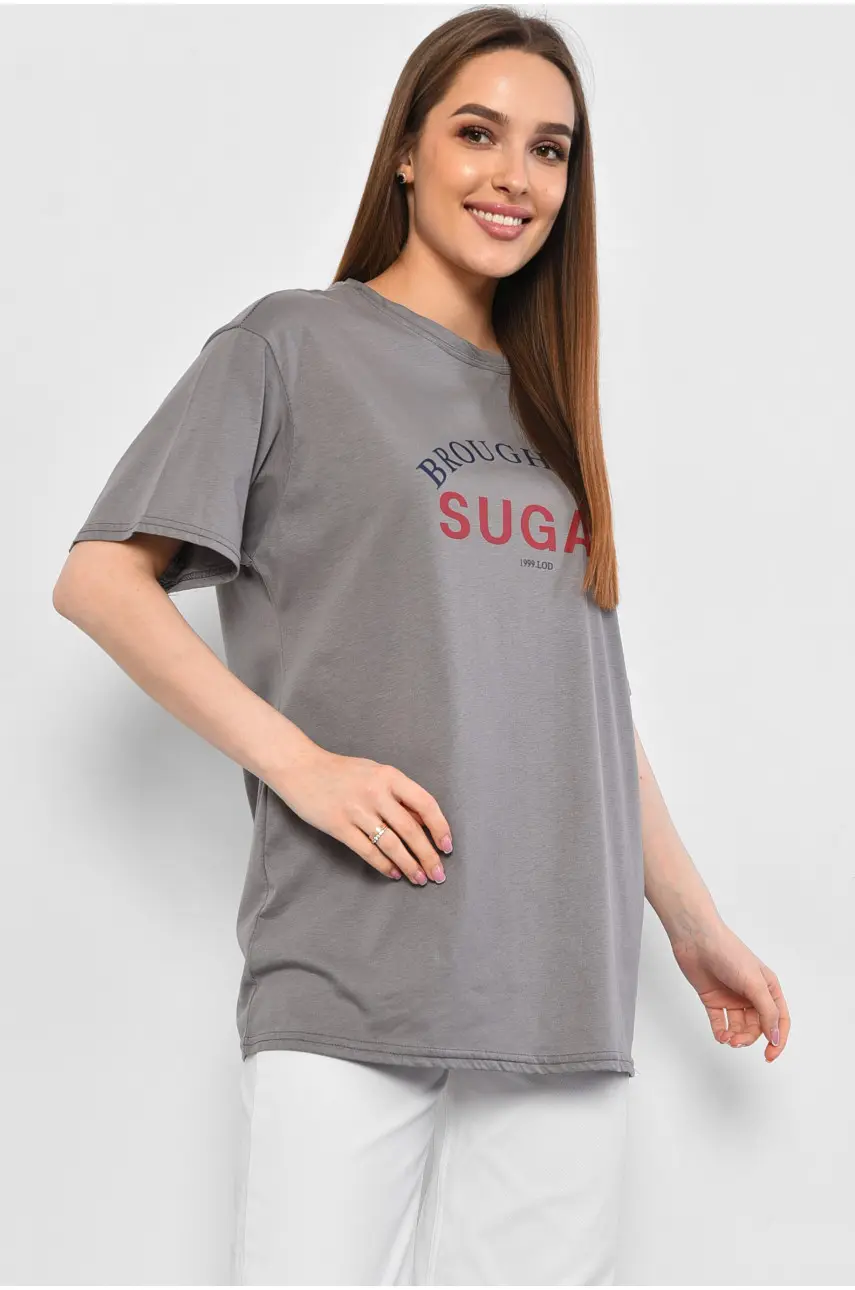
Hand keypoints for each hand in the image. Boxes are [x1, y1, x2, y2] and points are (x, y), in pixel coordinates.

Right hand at [272, 745, 452, 885]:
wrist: (301, 767)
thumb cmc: (342, 771)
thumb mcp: (374, 772)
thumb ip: (397, 795)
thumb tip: (423, 824)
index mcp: (389, 776)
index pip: (424, 804)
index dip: (440, 827)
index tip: (447, 847)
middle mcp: (376, 792)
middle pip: (410, 830)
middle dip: (427, 855)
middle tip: (438, 874)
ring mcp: (356, 810)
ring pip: (391, 844)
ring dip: (409, 865)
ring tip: (419, 878)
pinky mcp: (338, 826)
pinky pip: (367, 851)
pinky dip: (384, 865)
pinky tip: (394, 874)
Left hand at [669, 917, 789, 1063]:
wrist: (696, 940)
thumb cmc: (729, 954)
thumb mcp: (754, 983)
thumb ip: (766, 1012)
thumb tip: (775, 1037)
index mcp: (767, 987)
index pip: (779, 1019)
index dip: (777, 1039)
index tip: (770, 1056)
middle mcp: (751, 993)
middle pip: (757, 1026)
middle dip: (749, 1038)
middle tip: (737, 1041)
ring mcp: (731, 996)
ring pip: (738, 1026)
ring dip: (735, 1036)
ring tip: (727, 1039)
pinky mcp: (713, 998)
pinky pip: (719, 1021)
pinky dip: (720, 1032)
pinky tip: (720, 1036)